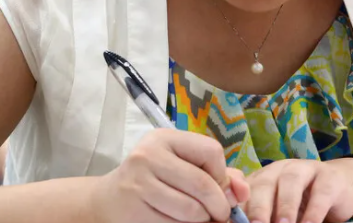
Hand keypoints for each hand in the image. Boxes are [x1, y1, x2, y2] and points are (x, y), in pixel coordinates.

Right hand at [91, 129, 249, 222]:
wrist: (110, 200)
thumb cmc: (154, 181)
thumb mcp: (182, 167)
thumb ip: (219, 175)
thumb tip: (242, 191)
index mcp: (164, 138)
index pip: (211, 152)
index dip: (222, 175)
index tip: (216, 187)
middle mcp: (149, 155)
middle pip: (204, 185)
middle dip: (218, 206)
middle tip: (217, 214)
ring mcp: (139, 183)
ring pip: (193, 210)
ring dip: (201, 220)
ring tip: (193, 216)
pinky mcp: (136, 209)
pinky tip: (176, 221)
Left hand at [244, 159, 352, 222]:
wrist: (340, 186)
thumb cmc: (302, 203)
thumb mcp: (279, 208)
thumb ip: (264, 214)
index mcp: (262, 177)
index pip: (244, 188)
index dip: (238, 203)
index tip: (235, 221)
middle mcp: (279, 170)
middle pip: (264, 184)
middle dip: (258, 206)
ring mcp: (304, 170)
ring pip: (290, 183)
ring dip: (285, 206)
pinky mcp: (328, 178)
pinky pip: (320, 194)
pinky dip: (314, 212)